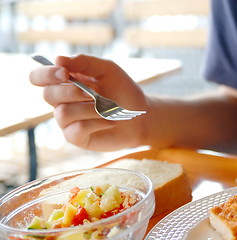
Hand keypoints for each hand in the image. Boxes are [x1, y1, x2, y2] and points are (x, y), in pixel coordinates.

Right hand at [30, 54, 147, 150]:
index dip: (45, 74)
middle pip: (48, 95)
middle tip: (95, 93)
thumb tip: (57, 59)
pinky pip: (76, 129)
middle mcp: (61, 102)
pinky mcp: (76, 137)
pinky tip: (110, 121)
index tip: (64, 73)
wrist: (140, 116)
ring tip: (109, 109)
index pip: (39, 77)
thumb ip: (85, 62)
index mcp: (65, 82)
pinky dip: (97, 123)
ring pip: (64, 113)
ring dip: (90, 109)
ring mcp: (67, 121)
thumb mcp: (108, 70)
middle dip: (73, 92)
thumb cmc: (123, 91)